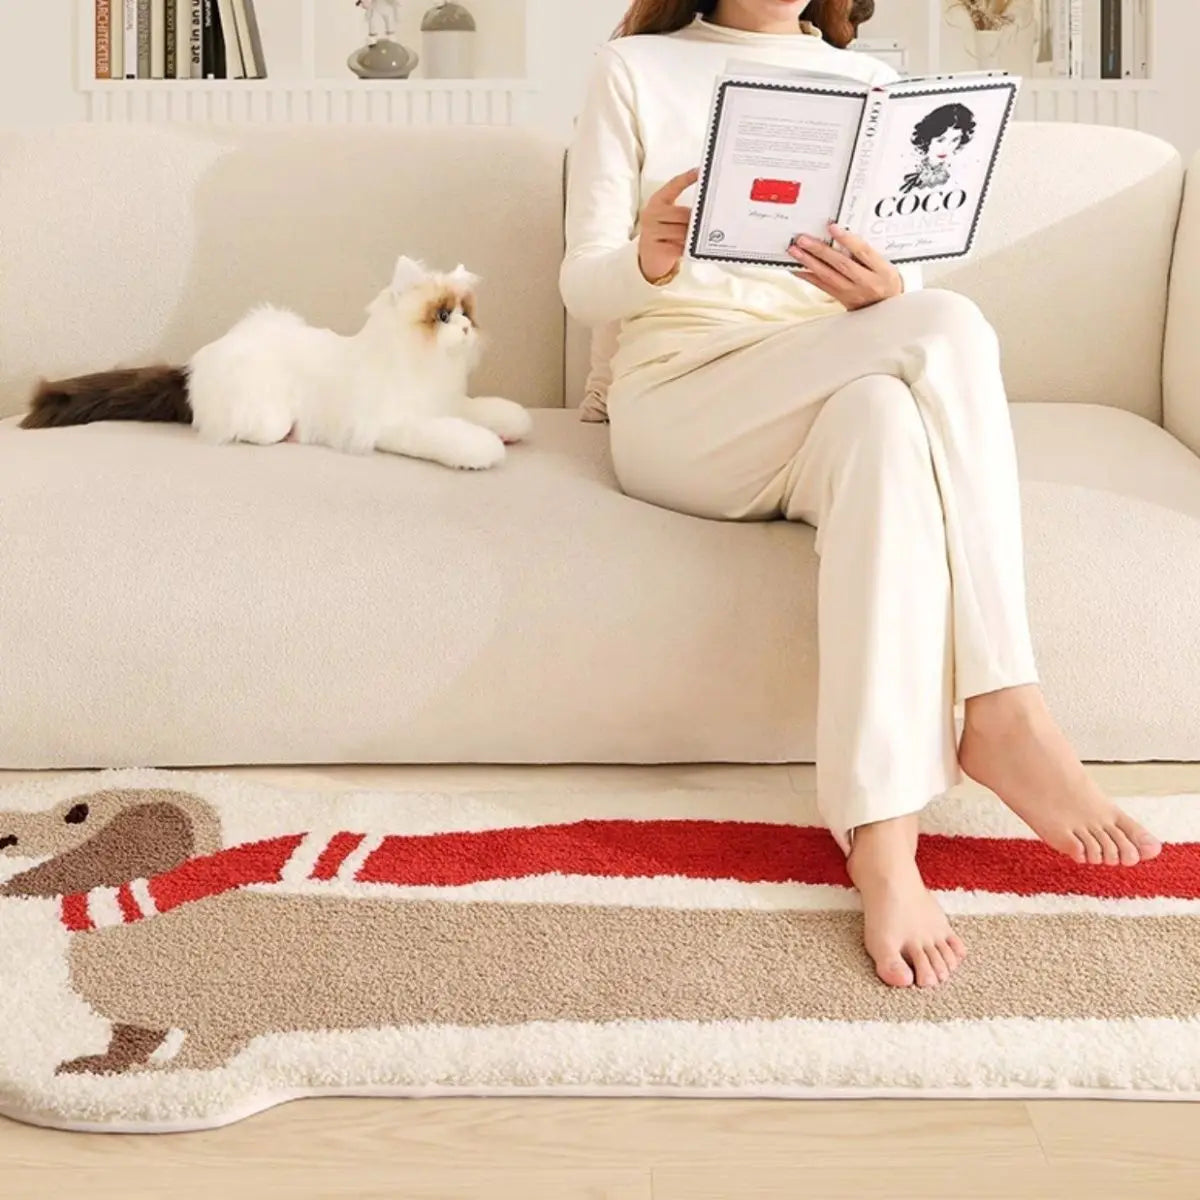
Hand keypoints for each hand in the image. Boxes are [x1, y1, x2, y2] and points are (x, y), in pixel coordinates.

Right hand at [637, 168, 699, 283]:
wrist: (649, 257)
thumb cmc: (665, 234)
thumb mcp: (671, 218)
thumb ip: (683, 211)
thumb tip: (704, 210)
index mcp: (657, 201)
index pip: (674, 185)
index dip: (687, 177)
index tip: (700, 171)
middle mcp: (651, 213)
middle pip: (682, 213)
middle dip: (695, 221)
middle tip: (706, 225)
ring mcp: (651, 230)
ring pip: (682, 231)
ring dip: (691, 237)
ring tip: (694, 239)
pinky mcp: (655, 247)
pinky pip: (678, 247)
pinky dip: (685, 249)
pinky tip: (687, 249)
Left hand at [787, 222, 901, 310]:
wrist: (886, 311)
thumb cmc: (885, 282)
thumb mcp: (886, 266)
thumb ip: (868, 253)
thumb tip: (842, 235)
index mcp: (882, 271)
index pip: (863, 252)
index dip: (847, 239)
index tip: (832, 227)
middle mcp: (866, 282)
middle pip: (841, 264)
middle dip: (820, 250)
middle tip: (803, 239)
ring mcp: (852, 293)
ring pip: (828, 276)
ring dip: (809, 262)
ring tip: (794, 251)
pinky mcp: (840, 299)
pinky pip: (821, 286)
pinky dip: (807, 276)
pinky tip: (796, 268)